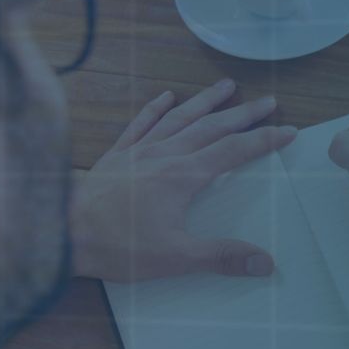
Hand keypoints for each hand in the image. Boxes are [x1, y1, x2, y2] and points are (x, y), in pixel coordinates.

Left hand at [70, 80, 296, 281]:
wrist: (61, 230)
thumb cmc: (116, 244)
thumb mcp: (175, 257)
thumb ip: (222, 257)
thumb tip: (265, 263)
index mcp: (185, 176)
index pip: (234, 151)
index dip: (264, 140)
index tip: (288, 131)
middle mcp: (166, 155)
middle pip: (213, 127)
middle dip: (244, 114)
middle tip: (269, 101)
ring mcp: (139, 152)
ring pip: (180, 118)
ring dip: (205, 102)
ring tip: (226, 86)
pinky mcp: (116, 156)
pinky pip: (140, 124)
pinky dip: (155, 108)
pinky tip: (166, 97)